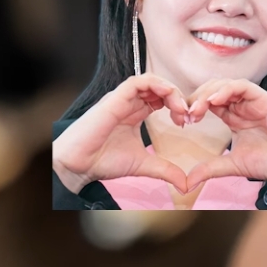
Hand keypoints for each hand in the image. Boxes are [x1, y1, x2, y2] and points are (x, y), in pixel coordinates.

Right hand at [49, 73, 191, 195]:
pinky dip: (156, 84)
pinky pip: (137, 82)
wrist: (79, 166)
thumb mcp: (144, 165)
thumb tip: (186, 185)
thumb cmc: (103, 162)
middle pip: (159, 88)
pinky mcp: (114, 99)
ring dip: (171, 91)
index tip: (186, 122)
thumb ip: (166, 170)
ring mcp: (121, 100)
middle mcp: (129, 104)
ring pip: (151, 81)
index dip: (178, 105)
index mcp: (135, 113)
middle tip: (187, 116)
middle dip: (179, 98)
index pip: (161, 98)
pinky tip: (168, 97)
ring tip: (180, 108)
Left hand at [178, 80, 266, 189]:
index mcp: (235, 117)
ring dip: (208, 93)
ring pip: (226, 84)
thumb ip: (210, 169)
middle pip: (214, 89)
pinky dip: (227, 90)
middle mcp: (244, 106)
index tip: (183, 121)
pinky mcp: (266, 100)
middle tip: (186, 114)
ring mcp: (255, 102)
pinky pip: (243, 86)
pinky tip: (214, 101)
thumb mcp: (233, 166)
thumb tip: (186, 184)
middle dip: (196, 97)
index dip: (193, 106)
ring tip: (197, 108)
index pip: (209, 102)